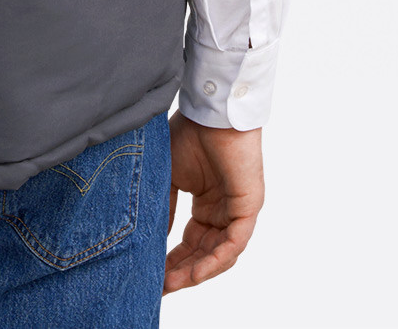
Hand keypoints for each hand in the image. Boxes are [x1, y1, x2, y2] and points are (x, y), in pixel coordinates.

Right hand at [163, 108, 264, 293]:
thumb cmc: (190, 133)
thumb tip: (149, 237)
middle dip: (182, 272)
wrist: (209, 111)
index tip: (152, 275)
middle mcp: (224, 210)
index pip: (191, 242)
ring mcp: (238, 210)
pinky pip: (234, 243)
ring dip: (196, 271)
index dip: (173, 260)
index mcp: (207, 203)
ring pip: (220, 254)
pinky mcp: (248, 207)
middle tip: (159, 286)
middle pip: (204, 253)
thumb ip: (164, 207)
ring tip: (172, 283)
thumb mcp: (169, 176)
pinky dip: (215, 260)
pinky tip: (195, 272)